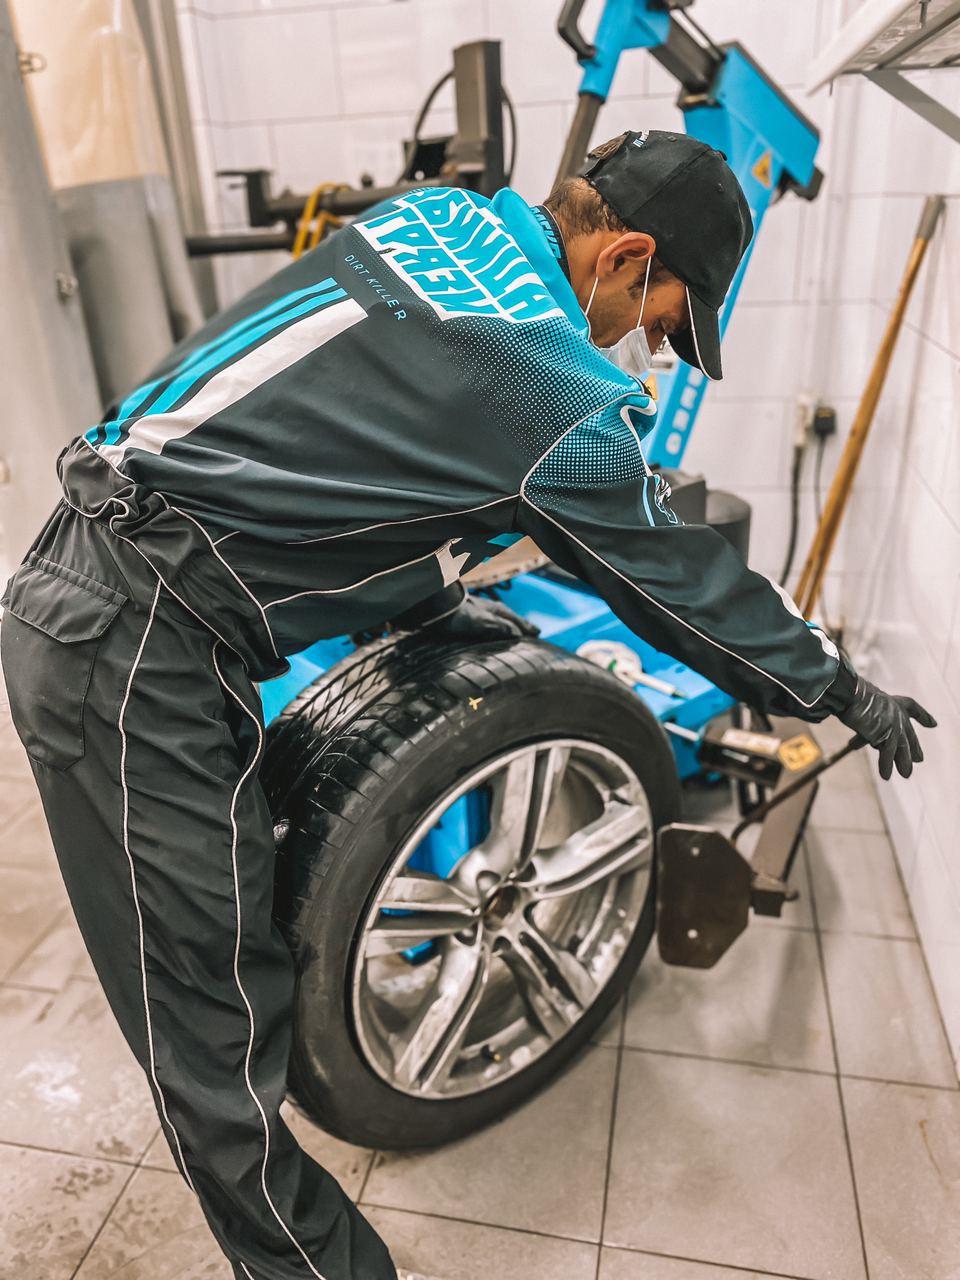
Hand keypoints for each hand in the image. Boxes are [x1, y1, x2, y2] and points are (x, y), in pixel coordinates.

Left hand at [423, 593, 539, 642]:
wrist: (436, 609)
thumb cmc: (462, 616)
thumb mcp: (486, 622)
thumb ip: (503, 628)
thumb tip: (519, 635)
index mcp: (498, 611)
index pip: (518, 622)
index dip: (527, 628)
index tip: (537, 633)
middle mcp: (490, 611)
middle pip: (510, 619)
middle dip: (520, 626)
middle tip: (531, 632)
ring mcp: (479, 614)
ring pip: (499, 621)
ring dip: (508, 628)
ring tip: (513, 635)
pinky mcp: (467, 620)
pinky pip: (488, 626)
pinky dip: (495, 630)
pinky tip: (490, 635)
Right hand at [838, 674, 935, 779]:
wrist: (849, 693)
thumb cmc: (848, 693)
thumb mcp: (859, 701)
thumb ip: (863, 711)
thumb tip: (846, 711)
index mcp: (892, 701)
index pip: (912, 707)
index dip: (923, 716)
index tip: (933, 723)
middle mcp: (897, 713)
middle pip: (908, 734)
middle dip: (913, 747)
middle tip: (919, 759)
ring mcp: (894, 725)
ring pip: (901, 748)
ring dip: (903, 762)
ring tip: (906, 774)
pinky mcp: (887, 736)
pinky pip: (887, 754)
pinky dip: (885, 765)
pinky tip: (886, 776)